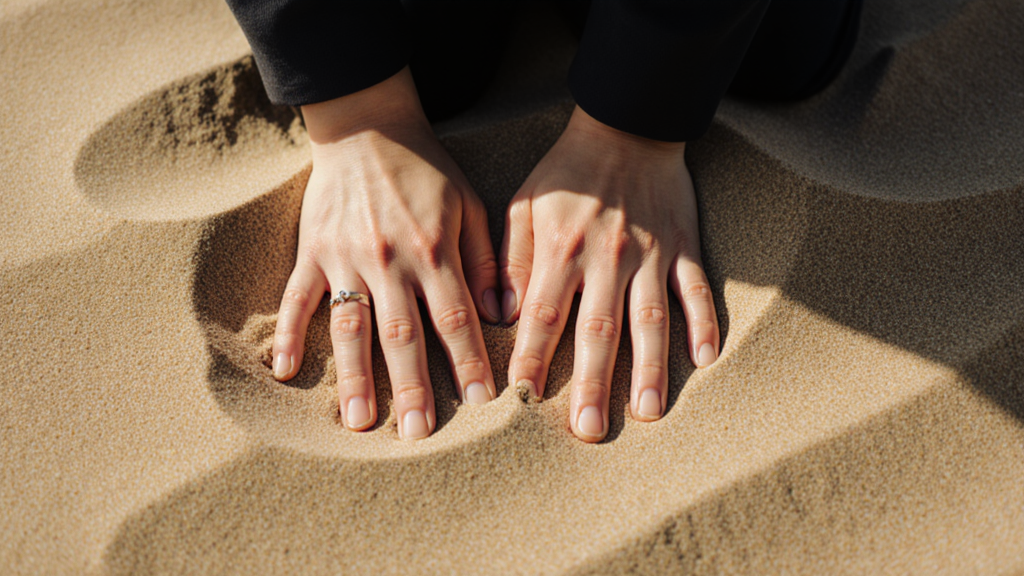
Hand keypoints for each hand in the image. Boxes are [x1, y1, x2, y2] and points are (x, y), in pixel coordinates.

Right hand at [272, 68, 500, 439]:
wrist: (367, 128)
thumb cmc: (426, 172)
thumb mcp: (470, 205)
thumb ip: (485, 262)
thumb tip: (499, 316)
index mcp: (433, 250)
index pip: (454, 318)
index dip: (467, 362)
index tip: (479, 404)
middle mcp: (389, 260)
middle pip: (401, 334)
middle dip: (412, 386)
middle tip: (417, 433)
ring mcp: (345, 258)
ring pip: (349, 326)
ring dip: (354, 376)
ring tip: (359, 421)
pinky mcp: (312, 253)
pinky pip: (296, 298)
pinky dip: (289, 333)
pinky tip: (284, 371)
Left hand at [500, 106, 719, 441]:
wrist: (626, 125)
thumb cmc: (566, 172)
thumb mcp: (523, 205)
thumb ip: (510, 260)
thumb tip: (499, 314)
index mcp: (560, 250)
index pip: (542, 316)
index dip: (531, 357)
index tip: (523, 398)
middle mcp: (605, 259)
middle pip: (598, 331)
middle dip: (591, 383)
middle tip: (588, 429)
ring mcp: (649, 255)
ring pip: (650, 319)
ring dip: (649, 368)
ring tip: (647, 413)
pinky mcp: (683, 246)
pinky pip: (696, 289)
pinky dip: (704, 322)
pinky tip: (706, 359)